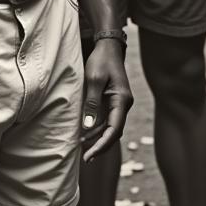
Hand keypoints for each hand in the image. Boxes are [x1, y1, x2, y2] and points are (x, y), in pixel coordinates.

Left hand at [80, 39, 132, 161]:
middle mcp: (124, 104)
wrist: (108, 47)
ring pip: (110, 128)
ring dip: (97, 138)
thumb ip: (92, 104)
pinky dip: (97, 129)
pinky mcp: (113, 101)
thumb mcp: (93, 80)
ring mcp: (119, 103)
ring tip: (82, 147)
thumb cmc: (101, 61)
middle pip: (114, 132)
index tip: (90, 155)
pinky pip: (106, 120)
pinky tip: (85, 134)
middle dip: (101, 146)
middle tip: (86, 158)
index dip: (102, 144)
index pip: (114, 129)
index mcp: (122, 100)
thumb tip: (88, 127)